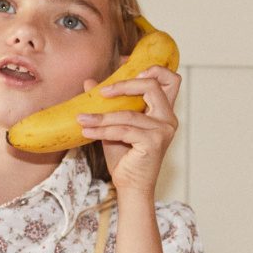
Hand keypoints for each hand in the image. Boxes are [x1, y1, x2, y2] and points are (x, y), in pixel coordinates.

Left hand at [76, 65, 180, 194]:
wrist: (130, 187)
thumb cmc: (124, 157)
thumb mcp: (113, 126)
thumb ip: (106, 105)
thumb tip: (89, 82)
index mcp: (164, 111)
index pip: (170, 79)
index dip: (151, 68)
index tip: (125, 66)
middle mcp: (168, 118)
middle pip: (153, 85)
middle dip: (124, 84)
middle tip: (102, 92)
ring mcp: (163, 130)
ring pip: (129, 112)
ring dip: (102, 116)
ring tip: (82, 119)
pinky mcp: (153, 142)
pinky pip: (123, 129)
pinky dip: (102, 130)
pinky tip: (87, 131)